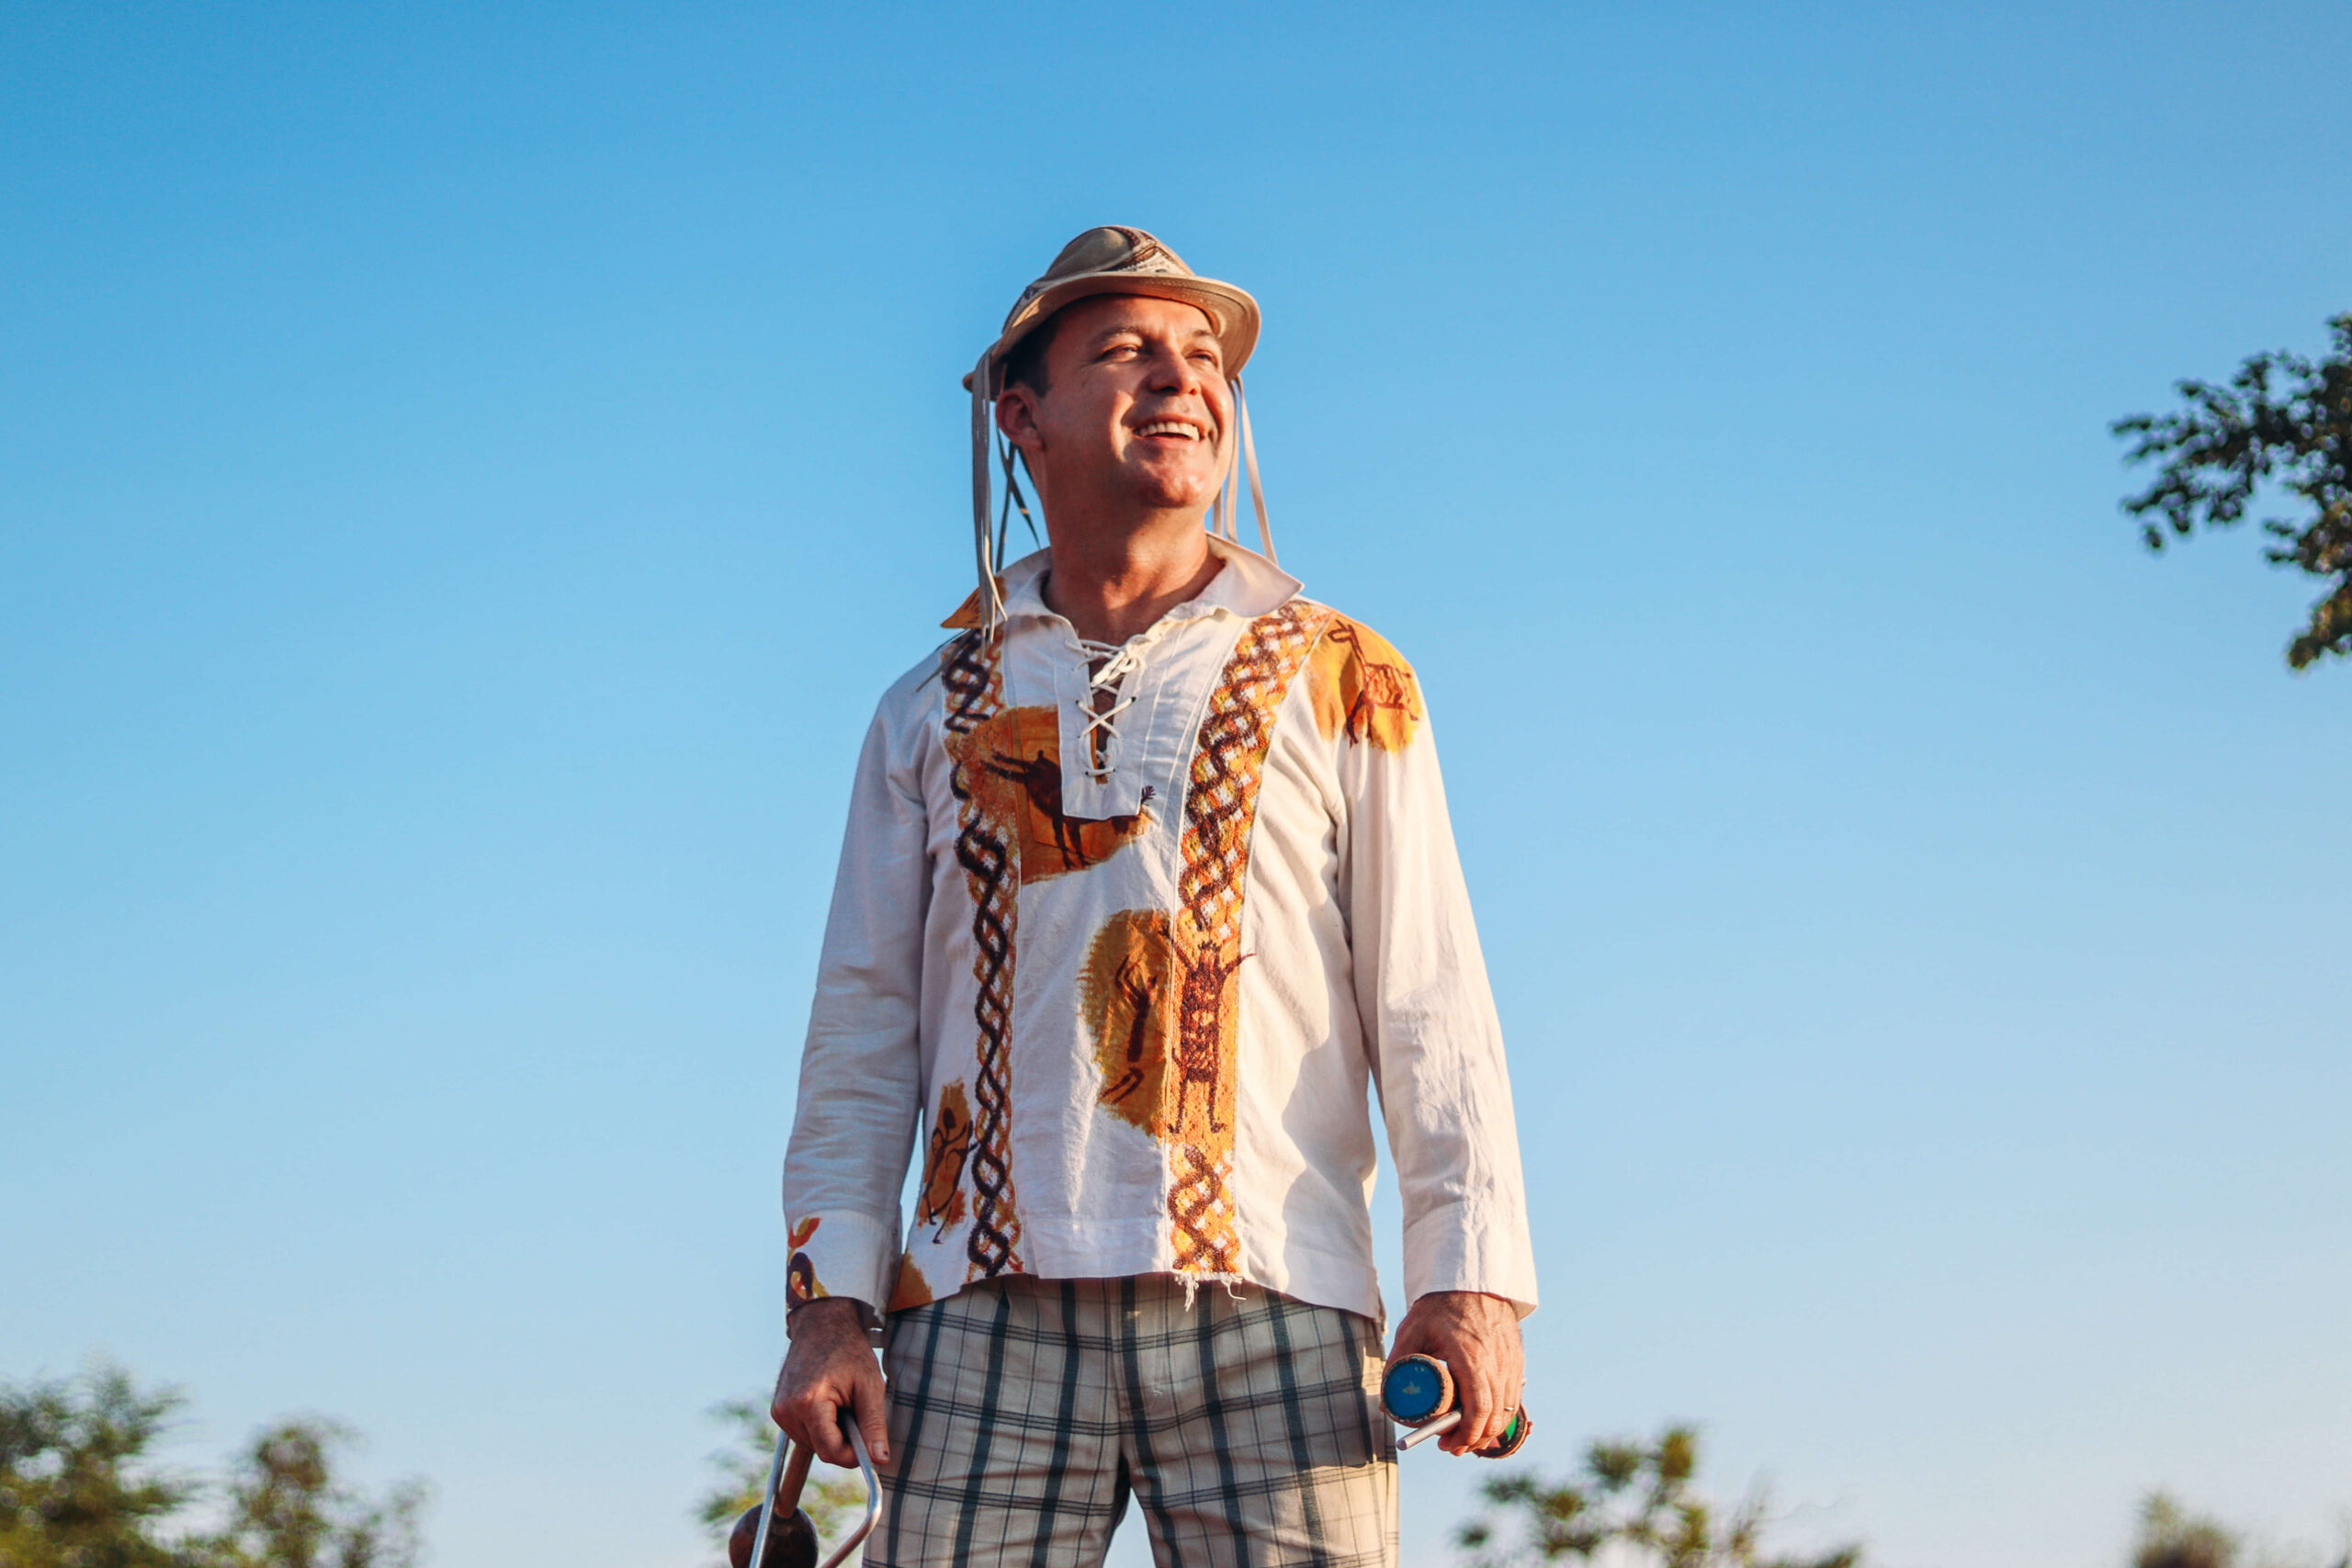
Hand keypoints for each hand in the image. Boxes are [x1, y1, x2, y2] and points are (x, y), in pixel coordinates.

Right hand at [771, 1298, 889, 1468]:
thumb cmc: (849, 1352)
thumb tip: (880, 1460)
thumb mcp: (870, 1386)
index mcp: (809, 1402)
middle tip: (857, 1412)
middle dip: (845, 1441)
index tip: (870, 1446)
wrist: (822, 1325)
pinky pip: (805, 1434)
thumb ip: (874, 1425)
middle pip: (823, 1450)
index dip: (853, 1455)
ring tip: (841, 1403)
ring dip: (832, 1434)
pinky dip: (820, 1427)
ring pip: (814, 1444)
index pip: (831, 1451)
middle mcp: (788, 1410)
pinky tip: (828, 1403)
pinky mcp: (778, 1411)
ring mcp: (780, 1411)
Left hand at [1387, 1290, 1523, 1456]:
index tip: (1447, 1445)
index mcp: (1471, 1357)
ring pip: (1507, 1410)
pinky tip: (1483, 1418)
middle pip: (1494, 1418)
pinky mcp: (1517, 1360)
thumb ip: (1397, 1364)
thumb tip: (1387, 1402)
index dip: (1465, 1436)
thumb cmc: (1440, 1306)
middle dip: (1474, 1440)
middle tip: (1451, 1446)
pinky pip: (1513, 1397)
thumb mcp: (1412, 1331)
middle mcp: (1497, 1363)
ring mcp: (1511, 1362)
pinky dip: (1500, 1414)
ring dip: (1488, 1430)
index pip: (1478, 1410)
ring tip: (1464, 1436)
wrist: (1472, 1280)